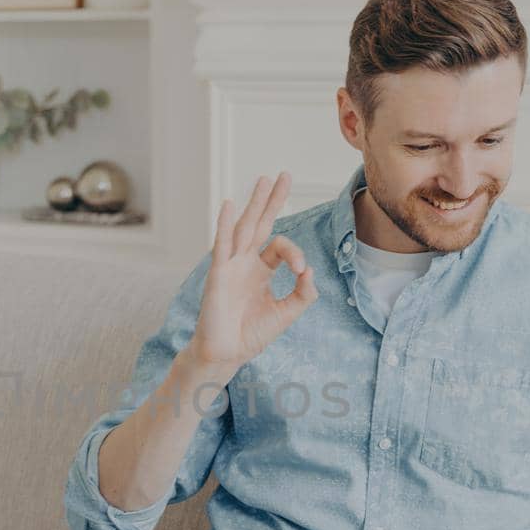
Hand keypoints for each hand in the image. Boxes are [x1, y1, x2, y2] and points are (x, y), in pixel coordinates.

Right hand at [187, 172, 317, 368]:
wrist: (227, 354)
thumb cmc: (250, 335)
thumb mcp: (286, 313)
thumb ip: (303, 294)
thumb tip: (310, 272)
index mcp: (260, 271)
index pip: (279, 248)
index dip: (296, 255)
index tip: (302, 273)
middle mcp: (244, 263)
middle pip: (260, 224)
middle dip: (272, 200)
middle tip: (283, 175)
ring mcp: (230, 266)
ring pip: (244, 227)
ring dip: (254, 203)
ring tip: (264, 179)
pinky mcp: (218, 275)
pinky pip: (222, 245)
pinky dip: (224, 224)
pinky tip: (228, 204)